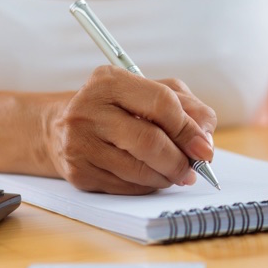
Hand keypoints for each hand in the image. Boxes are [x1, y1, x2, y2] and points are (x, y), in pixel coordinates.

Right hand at [43, 65, 216, 193]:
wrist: (60, 128)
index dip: (189, 129)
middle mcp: (88, 110)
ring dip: (166, 177)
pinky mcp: (77, 172)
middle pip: (150, 142)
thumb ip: (185, 106)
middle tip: (194, 169)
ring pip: (139, 170)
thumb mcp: (150, 92)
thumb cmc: (116, 107)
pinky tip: (150, 178)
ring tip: (175, 173)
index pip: (161, 104)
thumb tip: (206, 136)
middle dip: (179, 160)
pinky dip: (147, 186)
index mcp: (109, 81)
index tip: (205, 147)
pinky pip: (125, 187)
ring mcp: (79, 143)